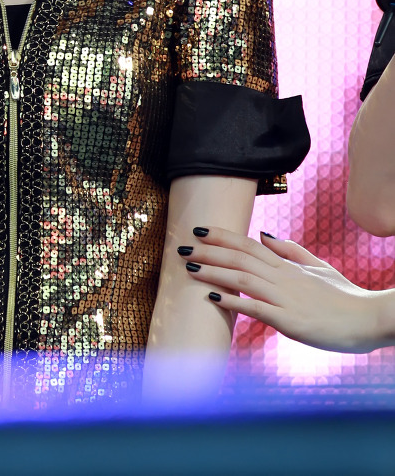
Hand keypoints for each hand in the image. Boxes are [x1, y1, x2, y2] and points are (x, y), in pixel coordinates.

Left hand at [180, 226, 391, 352]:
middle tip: (181, 246)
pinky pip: (256, 309)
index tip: (199, 230)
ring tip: (189, 268)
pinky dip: (232, 302)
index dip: (222, 236)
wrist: (370, 319)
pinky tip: (212, 299)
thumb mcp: (318, 267)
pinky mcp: (289, 321)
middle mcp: (283, 277)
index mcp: (288, 265)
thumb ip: (290, 251)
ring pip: (242, 279)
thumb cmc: (344, 296)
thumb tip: (263, 234)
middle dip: (208, 252)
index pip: (248, 244)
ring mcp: (285, 298)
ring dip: (213, 273)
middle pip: (239, 258)